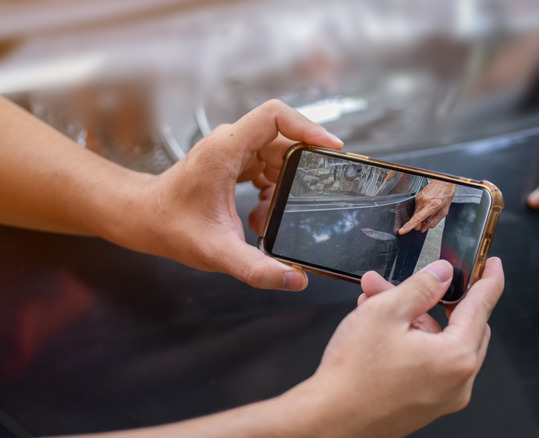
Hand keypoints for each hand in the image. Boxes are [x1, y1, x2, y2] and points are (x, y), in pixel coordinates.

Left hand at [132, 99, 342, 289]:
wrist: (143, 219)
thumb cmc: (170, 227)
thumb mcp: (217, 252)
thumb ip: (256, 268)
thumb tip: (294, 279)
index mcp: (225, 150)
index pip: (275, 117)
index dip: (308, 127)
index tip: (330, 148)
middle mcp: (229, 143)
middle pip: (283, 138)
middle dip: (300, 170)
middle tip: (310, 197)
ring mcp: (231, 151)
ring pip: (277, 154)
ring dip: (285, 185)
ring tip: (273, 214)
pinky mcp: (233, 162)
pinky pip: (267, 165)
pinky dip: (273, 189)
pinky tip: (263, 214)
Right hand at [291, 258, 502, 437]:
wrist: (328, 420)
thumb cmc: (353, 375)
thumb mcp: (387, 312)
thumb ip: (422, 287)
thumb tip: (443, 274)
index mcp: (456, 357)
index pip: (482, 307)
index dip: (489, 279)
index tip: (493, 265)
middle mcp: (457, 382)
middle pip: (461, 325)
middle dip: (434, 299)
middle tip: (410, 281)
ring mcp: (442, 398)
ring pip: (440, 343)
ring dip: (414, 319)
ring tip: (376, 301)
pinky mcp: (425, 405)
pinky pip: (430, 363)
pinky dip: (412, 342)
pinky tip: (380, 329)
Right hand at [399, 180, 455, 233]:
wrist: (444, 182)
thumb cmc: (446, 195)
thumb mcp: (444, 212)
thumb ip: (434, 222)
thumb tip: (424, 228)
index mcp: (431, 206)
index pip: (417, 218)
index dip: (408, 226)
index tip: (402, 231)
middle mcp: (423, 202)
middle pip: (415, 218)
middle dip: (419, 224)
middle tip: (426, 223)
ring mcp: (419, 198)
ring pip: (415, 214)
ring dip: (421, 216)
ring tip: (430, 210)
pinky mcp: (417, 196)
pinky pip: (416, 208)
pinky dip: (421, 210)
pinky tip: (428, 206)